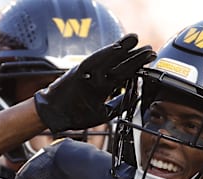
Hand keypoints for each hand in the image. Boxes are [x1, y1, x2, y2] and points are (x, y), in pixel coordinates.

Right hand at [34, 33, 155, 131]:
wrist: (53, 114)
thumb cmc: (74, 114)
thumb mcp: (102, 113)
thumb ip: (117, 104)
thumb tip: (134, 98)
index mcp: (103, 87)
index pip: (124, 73)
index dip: (137, 66)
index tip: (149, 59)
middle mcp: (97, 78)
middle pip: (120, 64)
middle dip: (135, 56)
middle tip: (149, 49)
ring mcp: (88, 74)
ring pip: (108, 59)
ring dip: (122, 49)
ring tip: (134, 40)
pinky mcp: (78, 72)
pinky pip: (93, 61)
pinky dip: (104, 54)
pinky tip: (116, 48)